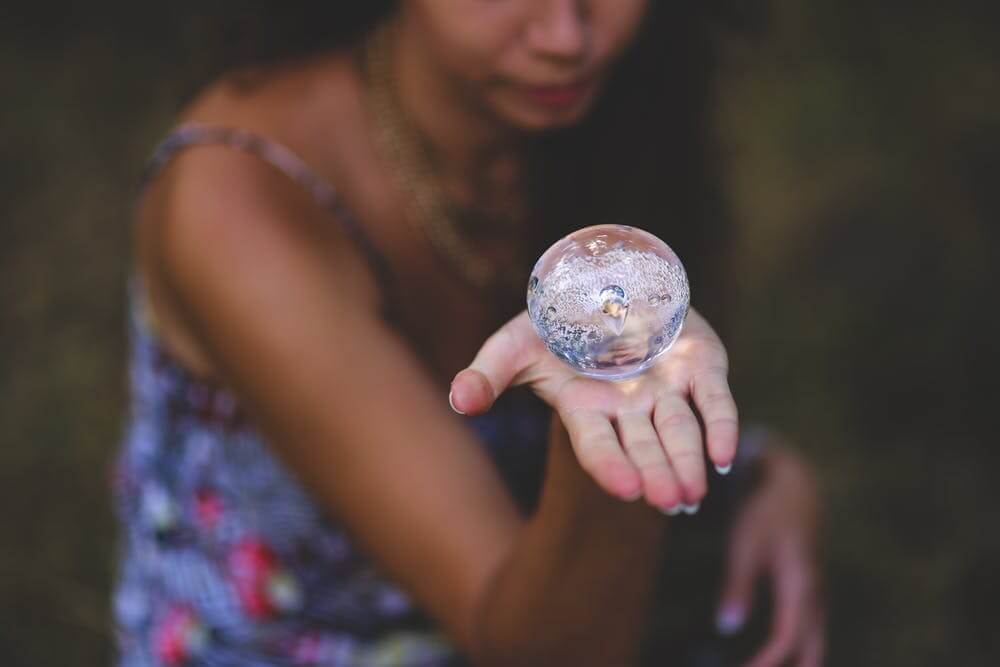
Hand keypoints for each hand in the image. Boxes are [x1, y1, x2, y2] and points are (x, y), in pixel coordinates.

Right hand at [449, 307, 738, 511]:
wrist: (607, 285)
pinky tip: (726, 455)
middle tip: (668, 500)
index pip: (598, 445)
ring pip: (681, 432)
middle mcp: (629, 407)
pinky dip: (722, 425)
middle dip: (656, 474)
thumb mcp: (514, 344)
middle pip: (644, 447)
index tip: (627, 489)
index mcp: (586, 409)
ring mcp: (667, 389)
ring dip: (688, 462)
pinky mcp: (700, 366)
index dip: (611, 465)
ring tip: (694, 493)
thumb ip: (488, 374)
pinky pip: (714, 400)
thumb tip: (460, 400)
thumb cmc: (556, 323)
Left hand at [715, 443, 824, 666]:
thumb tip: (726, 628)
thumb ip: (737, 586)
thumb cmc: (766, 512)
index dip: (766, 661)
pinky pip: (813, 626)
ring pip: (817, 638)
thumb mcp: (745, 545)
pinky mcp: (812, 585)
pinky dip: (802, 645)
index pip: (787, 638)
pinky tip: (784, 651)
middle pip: (812, 647)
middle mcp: (814, 593)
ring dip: (800, 660)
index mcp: (799, 586)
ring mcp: (817, 590)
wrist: (795, 484)